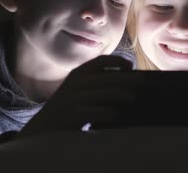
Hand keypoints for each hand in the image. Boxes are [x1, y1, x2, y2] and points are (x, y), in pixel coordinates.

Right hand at [19, 55, 142, 135]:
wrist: (45, 126)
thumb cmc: (68, 107)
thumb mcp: (78, 89)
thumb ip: (95, 82)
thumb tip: (126, 80)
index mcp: (78, 74)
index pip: (100, 61)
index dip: (117, 61)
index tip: (130, 65)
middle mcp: (75, 84)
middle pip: (105, 78)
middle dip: (125, 78)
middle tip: (142, 81)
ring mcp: (73, 100)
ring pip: (100, 93)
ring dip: (118, 94)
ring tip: (131, 97)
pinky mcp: (72, 116)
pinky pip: (92, 112)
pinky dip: (105, 113)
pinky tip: (115, 114)